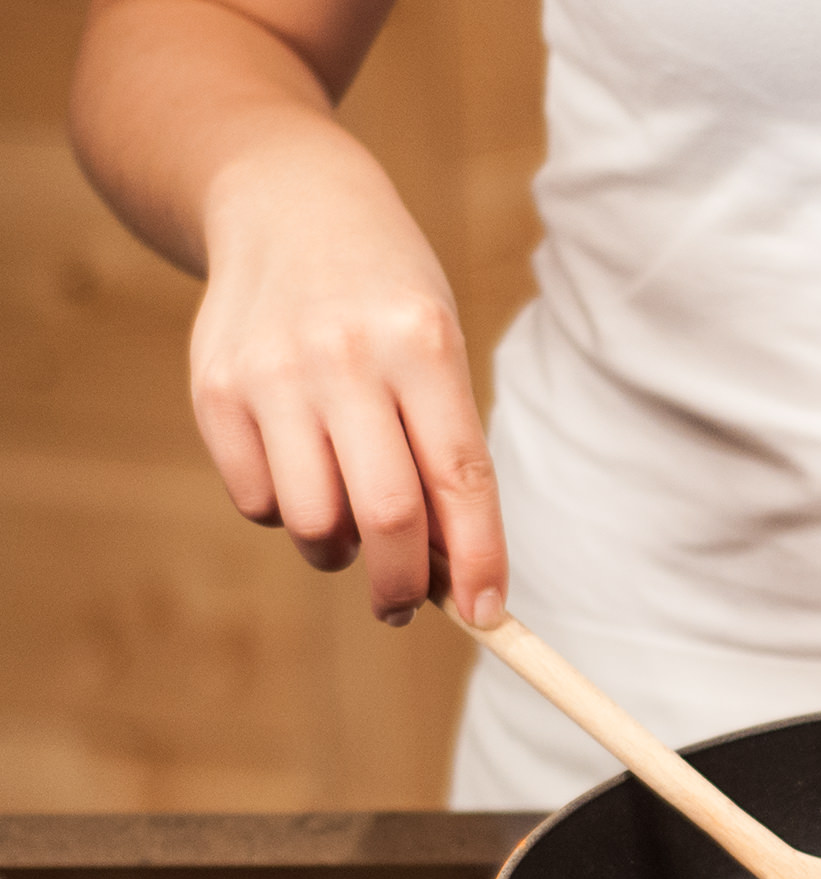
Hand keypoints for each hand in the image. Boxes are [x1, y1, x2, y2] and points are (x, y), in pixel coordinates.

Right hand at [189, 139, 506, 626]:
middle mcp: (345, 355)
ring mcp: (272, 371)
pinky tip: (303, 473)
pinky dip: (287, 514)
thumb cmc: (388, 299)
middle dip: (405, 585)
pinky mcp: (213, 388)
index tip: (489, 617)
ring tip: (353, 531)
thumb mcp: (438, 349)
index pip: (461, 480)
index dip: (479, 562)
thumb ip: (445, 452)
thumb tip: (451, 576)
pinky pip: (257, 501)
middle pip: (386, 515)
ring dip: (342, 554)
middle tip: (408, 605)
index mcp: (423, 343)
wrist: (287, 203)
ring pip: (313, 522)